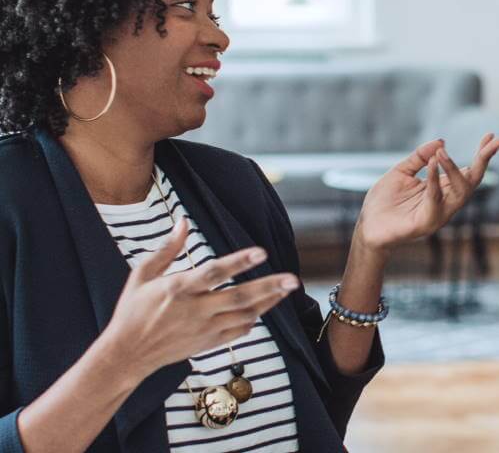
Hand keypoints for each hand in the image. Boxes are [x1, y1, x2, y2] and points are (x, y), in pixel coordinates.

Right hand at [101, 218, 298, 379]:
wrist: (125, 355)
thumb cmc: (131, 311)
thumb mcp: (141, 275)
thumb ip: (167, 249)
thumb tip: (183, 222)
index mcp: (177, 289)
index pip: (214, 273)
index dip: (238, 261)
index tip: (262, 252)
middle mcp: (193, 310)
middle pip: (238, 297)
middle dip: (268, 287)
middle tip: (293, 279)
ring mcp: (202, 329)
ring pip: (244, 315)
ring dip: (268, 302)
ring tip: (287, 289)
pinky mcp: (207, 344)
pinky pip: (237, 332)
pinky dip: (252, 320)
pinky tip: (264, 308)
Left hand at [355, 133, 498, 250]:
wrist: (368, 226)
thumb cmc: (385, 201)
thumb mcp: (402, 171)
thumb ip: (420, 156)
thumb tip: (441, 142)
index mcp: (443, 188)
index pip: (469, 170)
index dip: (482, 154)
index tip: (491, 135)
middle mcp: (446, 201)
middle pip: (473, 180)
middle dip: (484, 160)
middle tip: (492, 142)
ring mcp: (439, 213)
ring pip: (460, 191)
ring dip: (455, 169)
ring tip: (443, 152)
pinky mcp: (427, 223)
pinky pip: (436, 199)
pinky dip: (435, 180)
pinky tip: (432, 162)